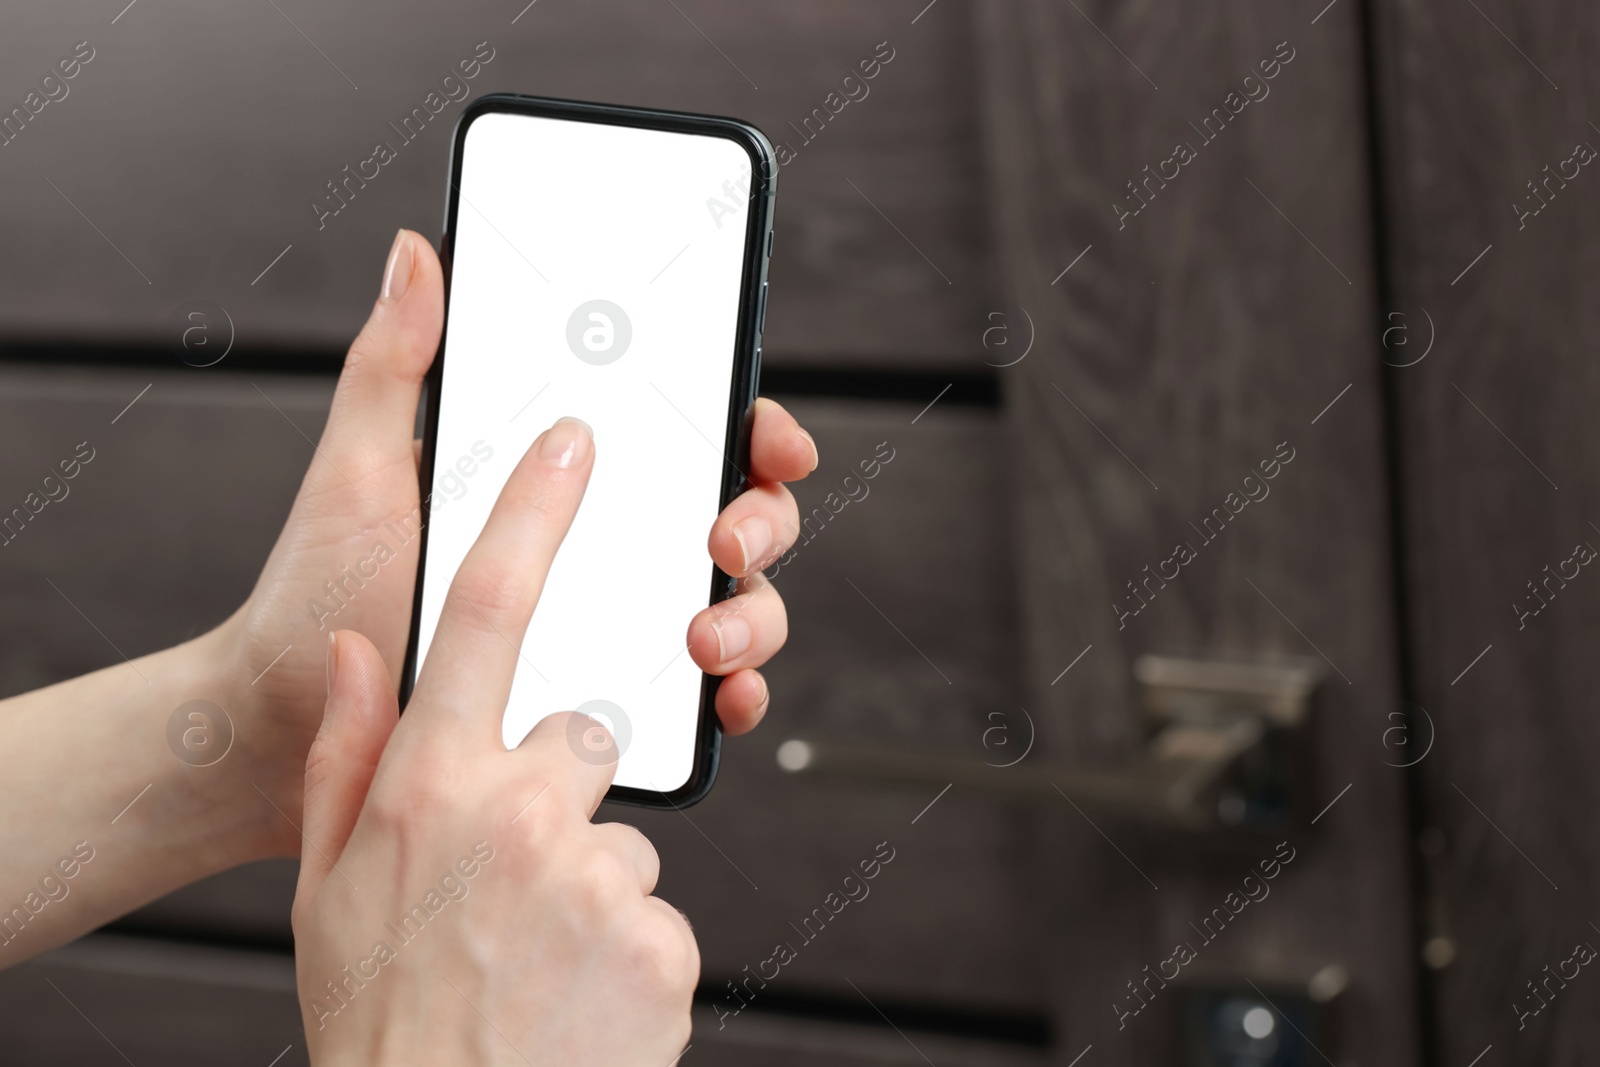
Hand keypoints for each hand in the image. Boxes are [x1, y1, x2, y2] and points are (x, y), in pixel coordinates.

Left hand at [222, 230, 815, 854]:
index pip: (683, 433)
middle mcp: (604, 543)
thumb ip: (393, 365)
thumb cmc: (320, 591)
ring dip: (754, 615)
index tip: (766, 434)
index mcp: (557, 476)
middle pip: (733, 513)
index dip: (748, 424)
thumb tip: (413, 252)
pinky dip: (734, 692)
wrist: (285, 722)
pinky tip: (721, 697)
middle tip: (723, 538)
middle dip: (762, 520)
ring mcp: (616, 624)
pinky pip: (703, 695)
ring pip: (738, 603)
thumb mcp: (359, 471)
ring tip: (703, 638)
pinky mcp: (612, 704)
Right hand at [294, 417, 694, 1064]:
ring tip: (533, 953)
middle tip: (514, 873)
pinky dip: (623, 941)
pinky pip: (655, 903)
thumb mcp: (327, 887)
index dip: (532, 512)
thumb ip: (350, 753)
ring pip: (620, 830)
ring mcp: (595, 873)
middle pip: (584, 730)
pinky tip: (576, 990)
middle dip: (562, 782)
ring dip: (588, 878)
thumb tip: (360, 649)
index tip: (573, 441)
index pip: (484, 611)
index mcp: (430, 784)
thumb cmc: (380, 1014)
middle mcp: (518, 811)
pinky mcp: (660, 933)